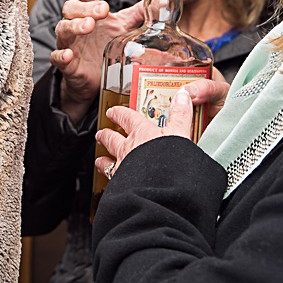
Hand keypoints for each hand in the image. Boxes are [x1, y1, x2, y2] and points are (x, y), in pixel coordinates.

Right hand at [51, 0, 143, 118]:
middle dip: (86, 6)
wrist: (96, 78)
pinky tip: (68, 54)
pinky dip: (61, 55)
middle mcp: (76, 22)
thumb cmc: (107, 44)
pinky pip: (57, 57)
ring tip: (89, 25)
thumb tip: (162, 0)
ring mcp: (69, 42)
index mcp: (89, 10)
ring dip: (75, 25)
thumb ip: (141, 12)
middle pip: (71, 6)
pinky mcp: (66, 64)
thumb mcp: (125, 26)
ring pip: (63, 28)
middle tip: (104, 10)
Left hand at [94, 73, 224, 184]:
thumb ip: (180, 114)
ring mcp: (122, 169)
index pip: (127, 118)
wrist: (160, 188)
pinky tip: (109, 185)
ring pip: (107, 162)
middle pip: (112, 139)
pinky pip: (110, 182)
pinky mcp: (121, 187)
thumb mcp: (180, 132)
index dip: (119, 113)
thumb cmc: (169, 160)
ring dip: (103, 160)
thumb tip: (183, 95)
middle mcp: (128, 149)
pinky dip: (109, 182)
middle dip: (106, 135)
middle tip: (101, 134)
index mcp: (141, 132)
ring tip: (99, 161)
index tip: (113, 111)